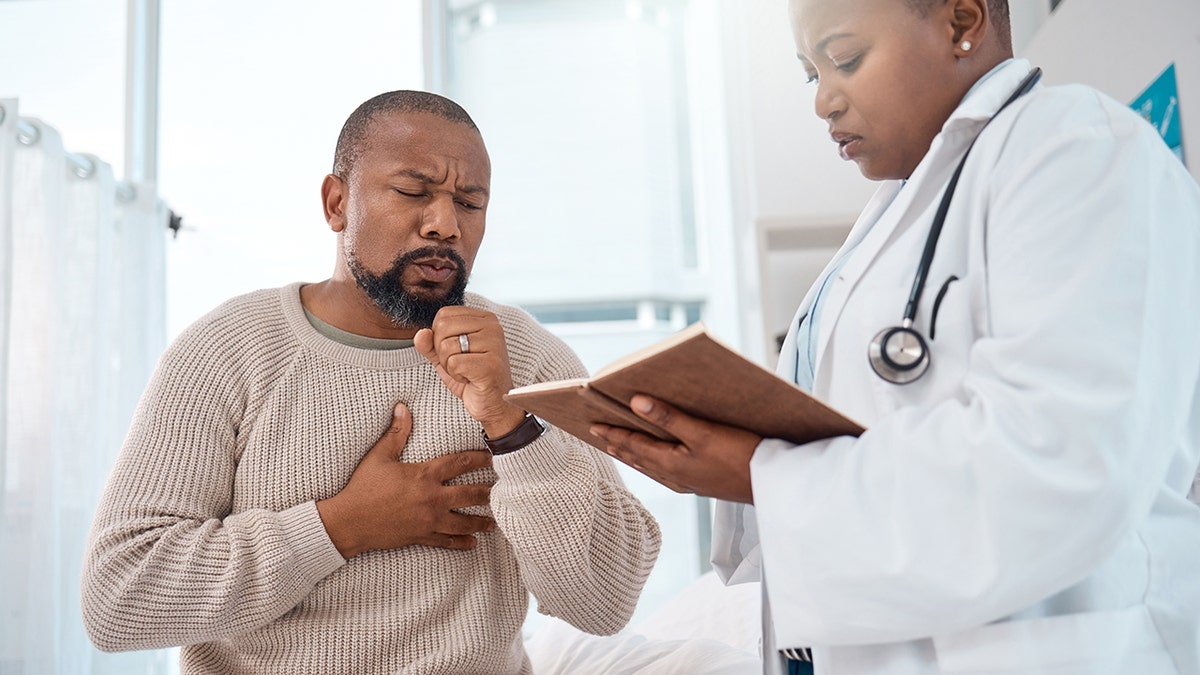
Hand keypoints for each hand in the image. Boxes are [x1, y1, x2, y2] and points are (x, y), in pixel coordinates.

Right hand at [316, 403, 495, 558]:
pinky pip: (446, 541)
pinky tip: (473, 543)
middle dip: (488, 492)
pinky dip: (461, 543)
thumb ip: (396, 433)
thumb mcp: (378, 457)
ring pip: (463, 522)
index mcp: (424, 475)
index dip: (479, 458)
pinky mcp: (421, 536)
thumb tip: (402, 407)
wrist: (349, 522)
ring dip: (480, 521)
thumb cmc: (362, 488)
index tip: (493, 456)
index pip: (459, 463)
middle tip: (503, 490)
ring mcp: (428, 520)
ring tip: (493, 521)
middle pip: (469, 494)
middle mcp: (432, 498)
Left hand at [414, 306, 526, 436]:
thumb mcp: (446, 357)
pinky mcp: (490, 363)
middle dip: (442, 351)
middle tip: (461, 364)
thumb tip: (421, 333)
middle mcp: (492, 327)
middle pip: (442, 327)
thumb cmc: (472, 378)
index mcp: (484, 319)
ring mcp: (494, 344)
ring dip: (450, 366)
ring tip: (467, 372)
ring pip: (446, 346)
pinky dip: (456, 376)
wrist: (494, 404)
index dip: (439, 337)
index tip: (457, 352)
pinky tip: (471, 380)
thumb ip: (430, 344)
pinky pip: (454, 363)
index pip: (444, 314)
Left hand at [590, 395, 759, 503]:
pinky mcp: (701, 482)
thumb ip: (668, 418)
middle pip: (637, 457)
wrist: (771, 485)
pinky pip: (665, 471)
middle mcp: (674, 476)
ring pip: (650, 466)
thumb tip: (635, 402)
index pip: (632, 444)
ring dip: (632, 454)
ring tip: (617, 446)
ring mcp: (688, 481)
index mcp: (670, 464)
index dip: (612, 432)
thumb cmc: (741, 457)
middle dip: (616, 443)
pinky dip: (652, 461)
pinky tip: (656, 460)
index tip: (592, 423)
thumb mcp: (703, 433)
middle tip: (596, 433)